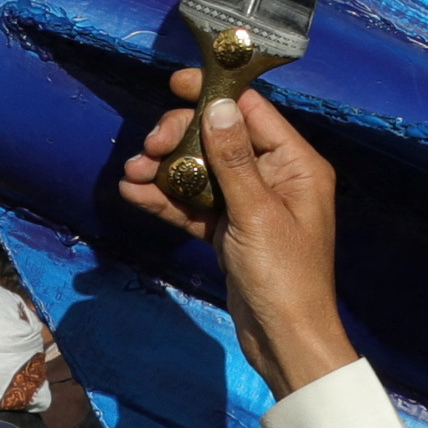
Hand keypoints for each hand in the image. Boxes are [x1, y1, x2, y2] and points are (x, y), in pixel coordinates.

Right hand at [116, 72, 354, 392]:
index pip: (252, 112)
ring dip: (165, 170)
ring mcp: (250, 204)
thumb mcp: (256, 214)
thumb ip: (233, 160)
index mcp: (296, 165)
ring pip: (201, 172)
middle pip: (220, 139)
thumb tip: (217, 106)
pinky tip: (134, 194)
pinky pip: (195, 204)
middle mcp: (275, 177)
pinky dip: (167, 199)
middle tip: (148, 148)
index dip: (214, 94)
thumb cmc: (284, 277)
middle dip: (180, 139)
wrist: (284, 341)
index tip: (176, 85)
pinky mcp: (229, 230)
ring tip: (131, 173)